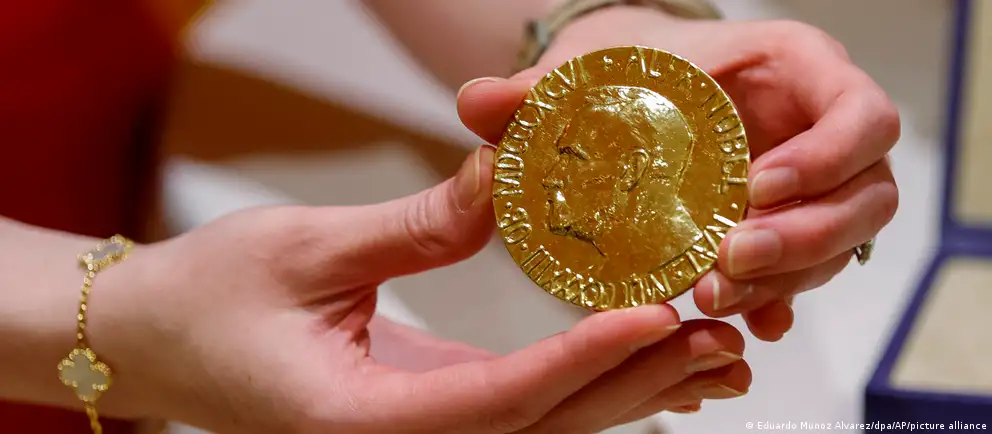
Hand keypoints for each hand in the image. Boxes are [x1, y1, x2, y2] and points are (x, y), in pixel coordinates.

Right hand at [92, 146, 750, 432]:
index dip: (582, 359)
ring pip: (543, 431)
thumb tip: (513, 172)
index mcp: (361, 424)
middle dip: (632, 384)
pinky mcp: (424, 416)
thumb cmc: (205, 299)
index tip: (654, 314)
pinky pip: (521, 413)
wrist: (153, 342)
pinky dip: (585, 385)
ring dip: (625, 392)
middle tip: (717, 333)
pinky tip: (638, 358)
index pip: (498, 402)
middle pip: (542, 429)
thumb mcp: (307, 248)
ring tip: (710, 349)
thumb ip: (418, 223)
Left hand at [456, 6, 898, 341]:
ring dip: (785, 277)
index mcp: (795, 71)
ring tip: (711, 295)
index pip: (860, 114)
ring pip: (840, 242)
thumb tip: (476, 103)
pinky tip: (743, 320)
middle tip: (726, 260)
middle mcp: (818, 128)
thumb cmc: (632, 68)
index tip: (756, 190)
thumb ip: (537, 90)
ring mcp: (812, 182)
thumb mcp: (591, 69)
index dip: (828, 157)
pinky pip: (806, 270)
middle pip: (866, 192)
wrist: (642, 91)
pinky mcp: (787, 226)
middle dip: (805, 236)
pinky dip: (776, 298)